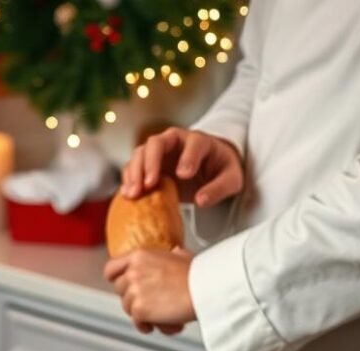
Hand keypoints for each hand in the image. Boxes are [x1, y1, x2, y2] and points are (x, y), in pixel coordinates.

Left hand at [103, 247, 196, 334]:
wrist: (204, 289)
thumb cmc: (199, 275)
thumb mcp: (184, 256)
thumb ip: (173, 255)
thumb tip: (175, 252)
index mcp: (140, 256)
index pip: (112, 268)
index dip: (115, 278)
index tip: (120, 284)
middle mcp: (133, 272)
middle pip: (120, 290)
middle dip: (132, 298)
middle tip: (147, 302)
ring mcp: (135, 291)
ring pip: (127, 307)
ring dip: (140, 313)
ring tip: (156, 316)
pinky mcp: (139, 309)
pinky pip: (136, 322)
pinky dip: (145, 326)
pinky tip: (156, 325)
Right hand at [120, 128, 242, 206]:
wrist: (209, 168)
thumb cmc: (221, 170)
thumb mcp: (231, 180)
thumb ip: (220, 188)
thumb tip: (201, 200)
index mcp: (199, 141)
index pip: (193, 143)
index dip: (187, 157)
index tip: (184, 175)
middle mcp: (174, 142)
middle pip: (156, 143)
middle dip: (150, 163)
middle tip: (148, 184)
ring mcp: (158, 152)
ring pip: (140, 153)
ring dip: (134, 173)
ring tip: (133, 194)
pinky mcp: (148, 165)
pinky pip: (133, 167)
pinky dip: (128, 180)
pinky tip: (128, 196)